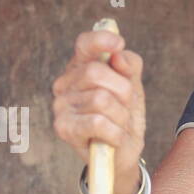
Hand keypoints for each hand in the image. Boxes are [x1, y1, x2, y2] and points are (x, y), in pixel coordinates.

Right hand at [52, 29, 145, 193]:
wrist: (122, 153)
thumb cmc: (124, 117)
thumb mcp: (133, 89)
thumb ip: (130, 66)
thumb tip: (118, 55)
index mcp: (79, 69)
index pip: (84, 45)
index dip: (100, 40)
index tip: (119, 43)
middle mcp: (64, 84)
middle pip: (96, 72)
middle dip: (123, 91)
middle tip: (126, 107)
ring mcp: (61, 106)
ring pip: (101, 99)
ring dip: (121, 116)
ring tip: (119, 125)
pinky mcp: (63, 128)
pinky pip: (97, 122)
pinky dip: (115, 132)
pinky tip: (115, 138)